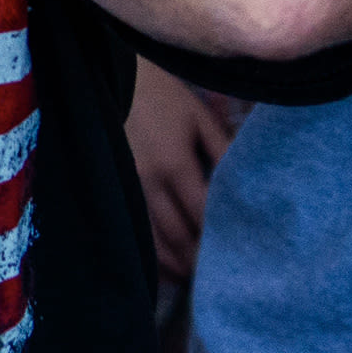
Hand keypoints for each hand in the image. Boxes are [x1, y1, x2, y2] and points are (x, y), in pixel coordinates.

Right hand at [124, 67, 244, 285]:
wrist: (106, 75)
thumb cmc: (159, 92)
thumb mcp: (197, 114)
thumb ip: (221, 147)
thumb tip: (245, 181)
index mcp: (175, 162)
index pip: (204, 211)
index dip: (222, 236)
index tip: (241, 254)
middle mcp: (149, 182)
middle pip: (179, 233)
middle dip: (199, 257)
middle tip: (221, 277)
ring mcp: (125, 188)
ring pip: (152, 238)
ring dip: (174, 261)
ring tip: (194, 277)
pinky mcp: (109, 188)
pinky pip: (131, 228)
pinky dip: (148, 251)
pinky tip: (162, 264)